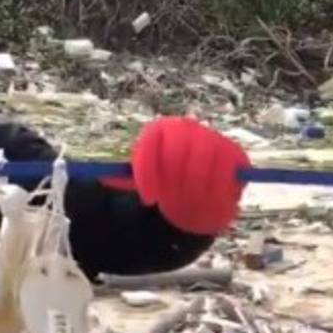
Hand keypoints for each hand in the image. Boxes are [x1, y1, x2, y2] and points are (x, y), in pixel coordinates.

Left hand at [103, 116, 249, 235]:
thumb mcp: (137, 181)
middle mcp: (188, 129)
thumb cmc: (161, 185)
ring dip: (193, 189)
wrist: (193, 194)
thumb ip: (119, 178)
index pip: (151, 144)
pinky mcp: (235, 156)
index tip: (147, 198)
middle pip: (180, 151)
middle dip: (172, 181)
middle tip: (168, 201)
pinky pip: (229, 173)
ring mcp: (213, 140)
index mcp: (160, 130)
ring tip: (184, 203)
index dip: (148, 173)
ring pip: (204, 164)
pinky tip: (208, 203)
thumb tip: (97, 176)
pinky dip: (217, 192)